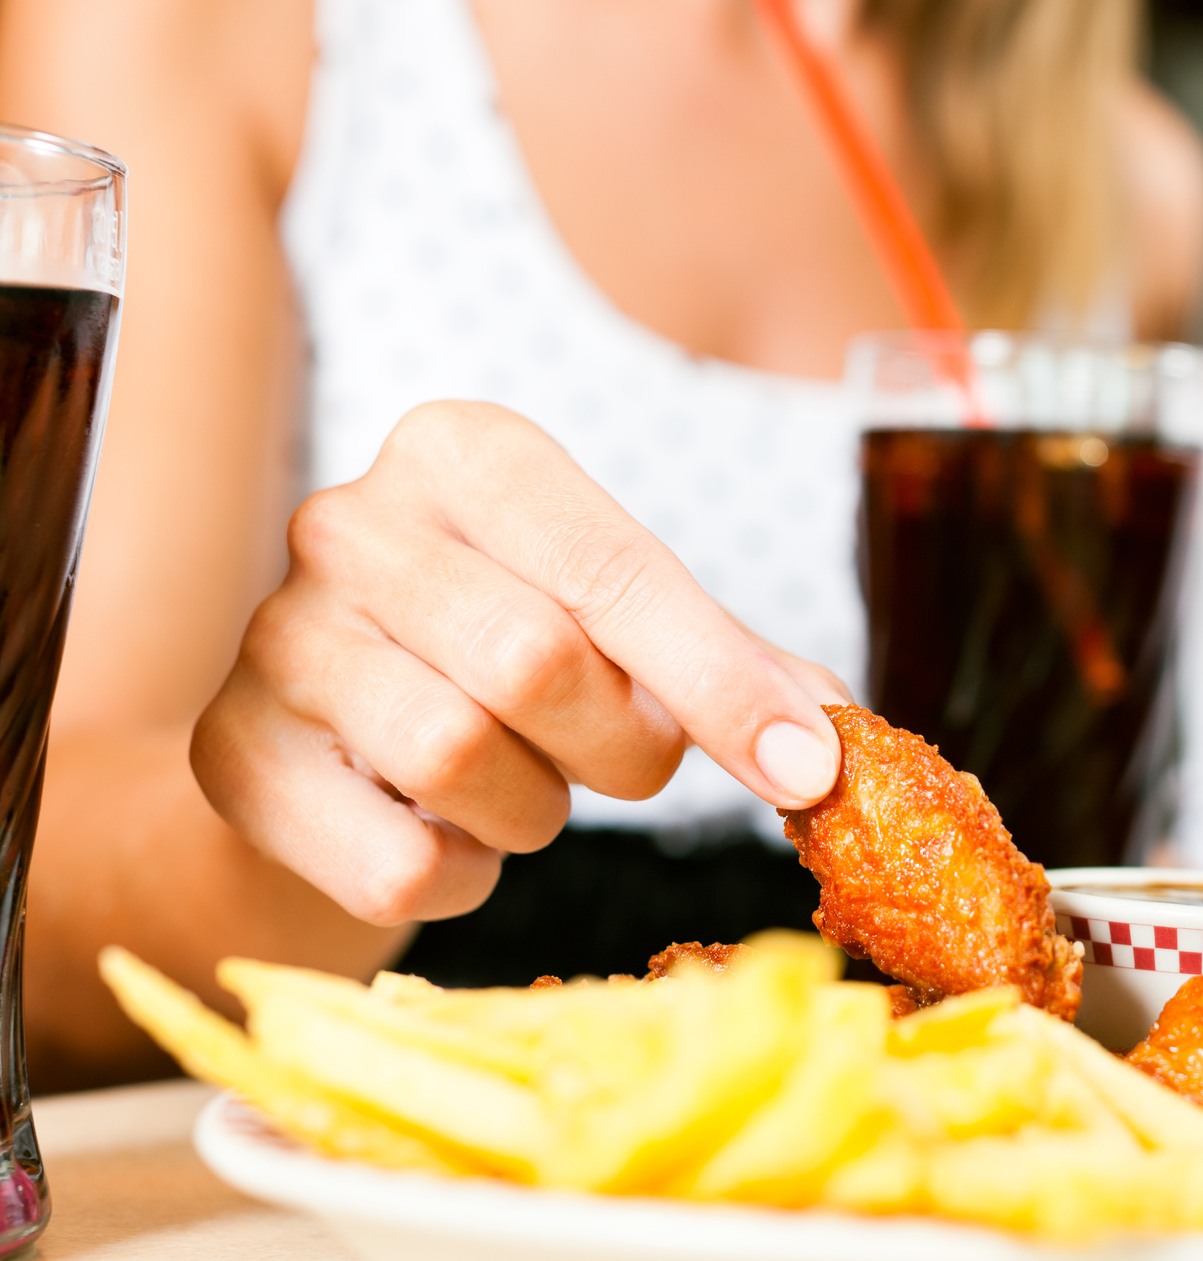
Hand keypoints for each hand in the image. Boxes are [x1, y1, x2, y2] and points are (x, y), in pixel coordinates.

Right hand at [192, 401, 850, 925]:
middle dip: (622, 747)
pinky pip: (394, 863)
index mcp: (468, 454)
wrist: (334, 738)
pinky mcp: (231, 754)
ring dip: (533, 811)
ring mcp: (276, 635)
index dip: (723, 682)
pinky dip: (457, 878)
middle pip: (536, 663)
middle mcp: (352, 521)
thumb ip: (731, 666)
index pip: (615, 570)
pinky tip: (446, 832)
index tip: (808, 769)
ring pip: (457, 758)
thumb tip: (840, 742)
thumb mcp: (620, 626)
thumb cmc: (504, 656)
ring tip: (521, 784)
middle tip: (623, 760)